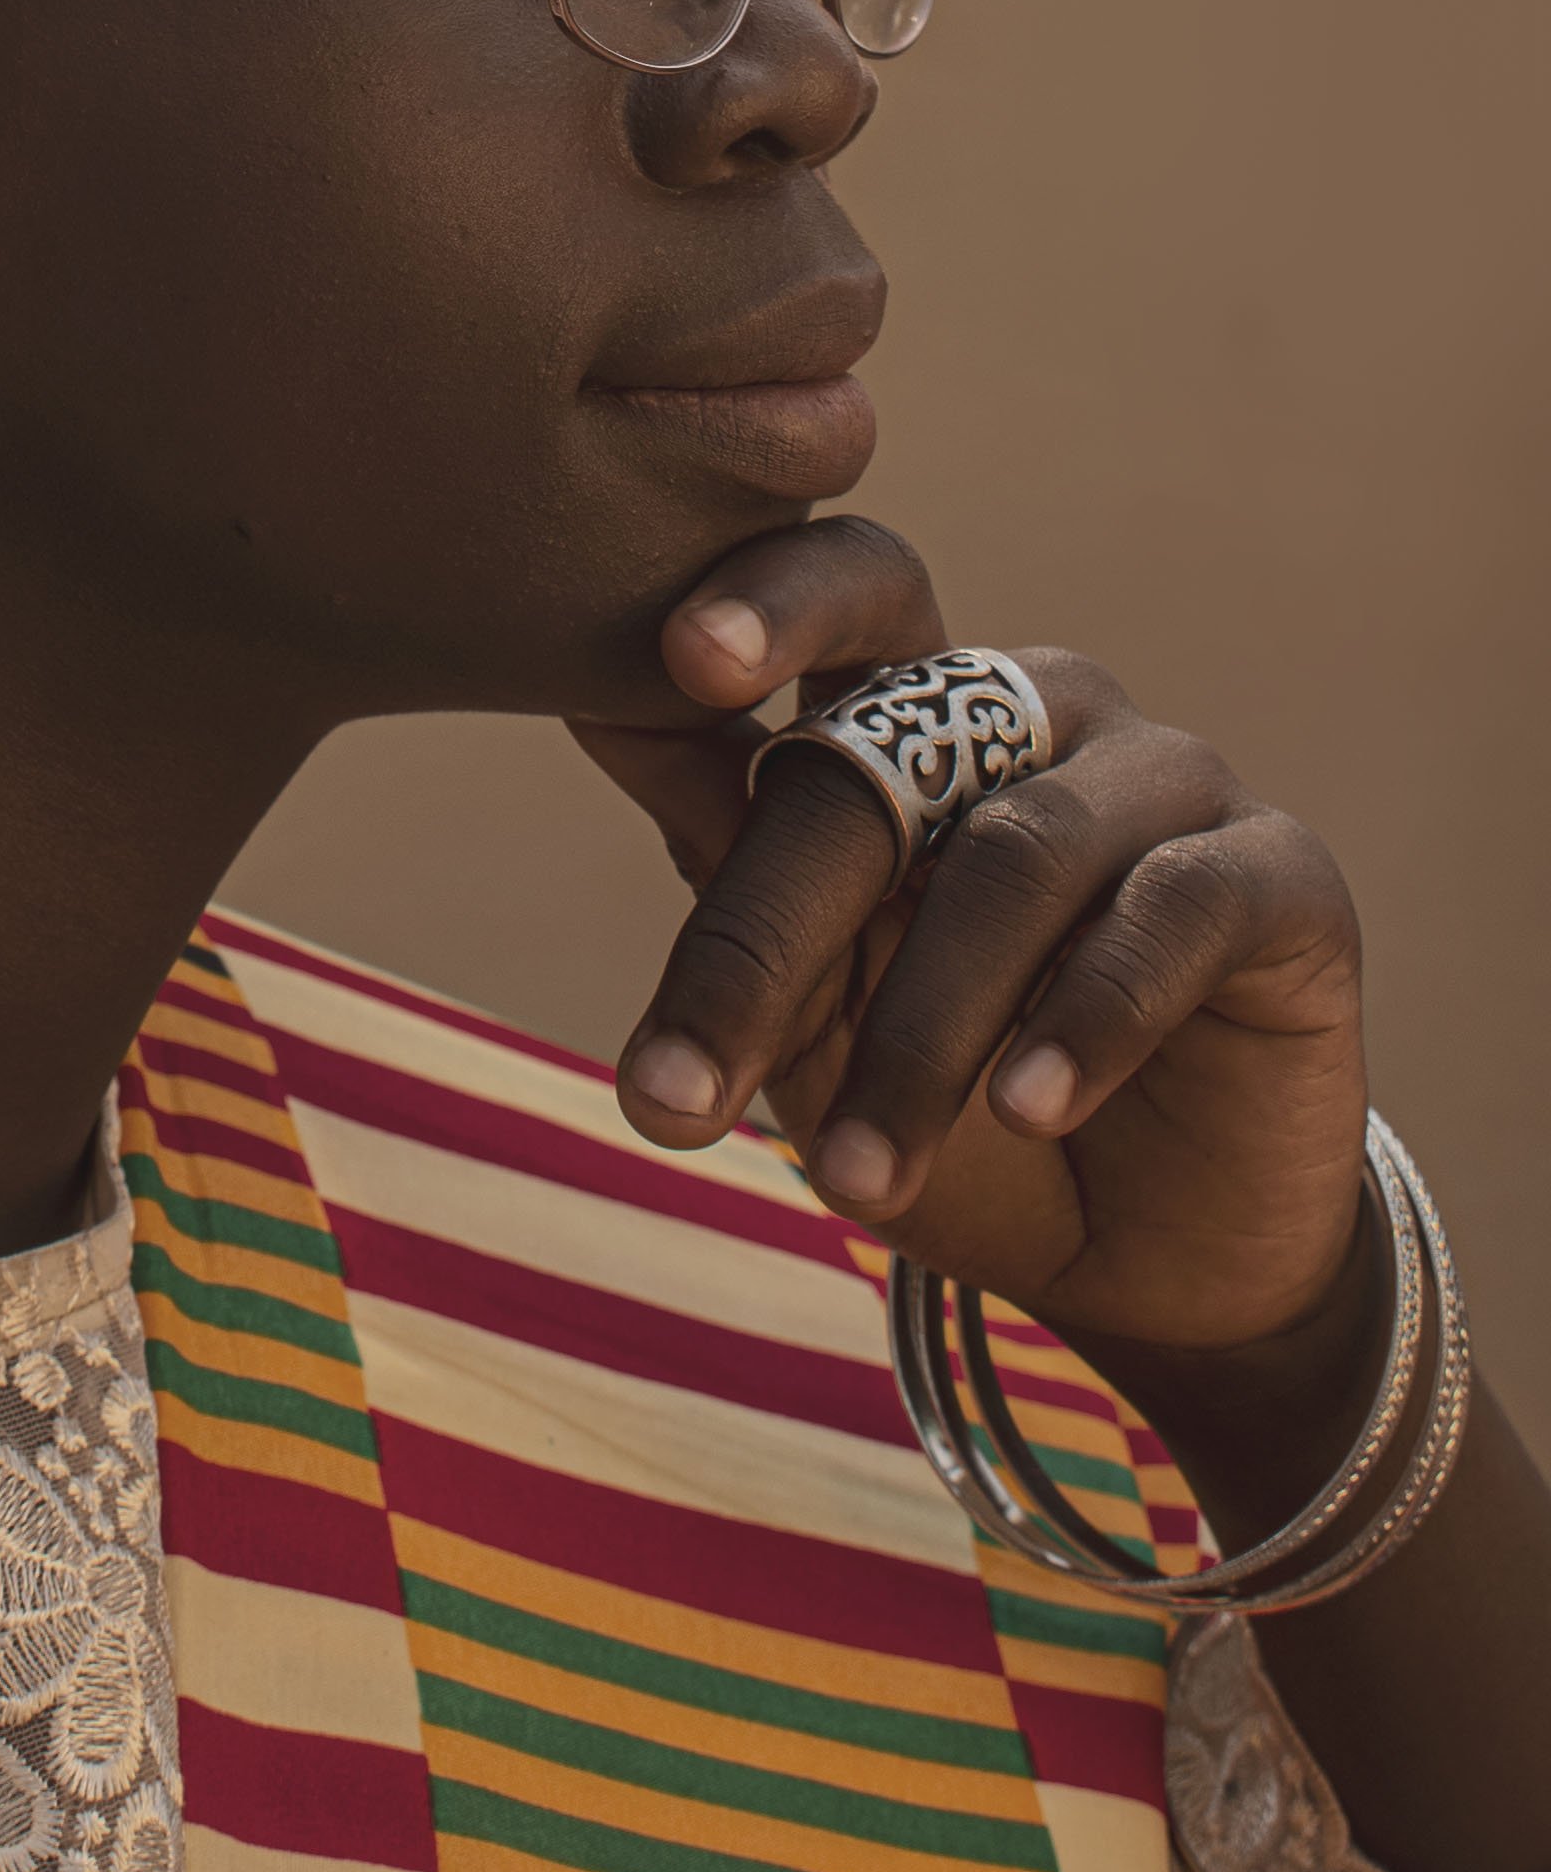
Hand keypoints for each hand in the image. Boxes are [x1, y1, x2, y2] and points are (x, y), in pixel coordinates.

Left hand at [575, 519, 1367, 1360]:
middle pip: (889, 756)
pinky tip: (1029, 1110)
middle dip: (767, 937)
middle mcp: (1035, 709)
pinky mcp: (1280, 873)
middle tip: (674, 1094)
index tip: (679, 658)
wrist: (1150, 1268)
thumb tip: (591, 702)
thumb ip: (731, 860)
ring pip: (1015, 854)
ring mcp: (1165, 777)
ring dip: (919, 1034)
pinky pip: (1170, 913)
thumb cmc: (949, 1110)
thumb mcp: (816, 1006)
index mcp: (911, 709)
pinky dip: (1086, 1016)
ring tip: (851, 1181)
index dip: (763, 608)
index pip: (836, 603)